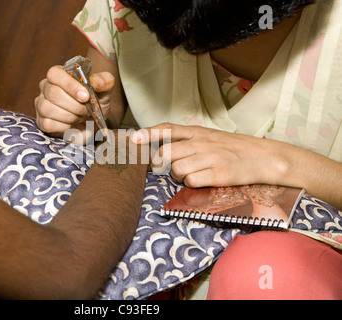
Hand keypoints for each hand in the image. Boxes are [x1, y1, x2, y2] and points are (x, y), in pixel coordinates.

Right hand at [35, 65, 114, 143]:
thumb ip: (105, 82)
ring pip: (47, 108)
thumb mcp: (105, 92)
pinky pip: (47, 123)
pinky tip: (71, 126)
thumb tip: (96, 82)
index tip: (85, 97)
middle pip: (53, 92)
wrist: (92, 125)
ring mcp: (41, 104)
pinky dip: (63, 127)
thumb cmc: (94, 104)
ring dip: (69, 116)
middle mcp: (47, 87)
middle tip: (86, 111)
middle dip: (74, 105)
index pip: (55, 73)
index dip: (70, 85)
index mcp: (60, 75)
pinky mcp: (41, 121)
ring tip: (79, 118)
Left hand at [131, 123, 282, 186]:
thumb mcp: (211, 137)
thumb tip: (162, 148)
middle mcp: (202, 142)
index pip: (167, 130)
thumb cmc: (235, 149)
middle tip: (167, 170)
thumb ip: (188, 141)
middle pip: (165, 154)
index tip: (133, 139)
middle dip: (160, 166)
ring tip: (193, 175)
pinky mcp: (218, 174)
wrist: (266, 158)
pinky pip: (192, 182)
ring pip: (176, 170)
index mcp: (198, 132)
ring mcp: (210, 157)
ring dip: (179, 177)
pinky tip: (204, 181)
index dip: (148, 134)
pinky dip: (193, 185)